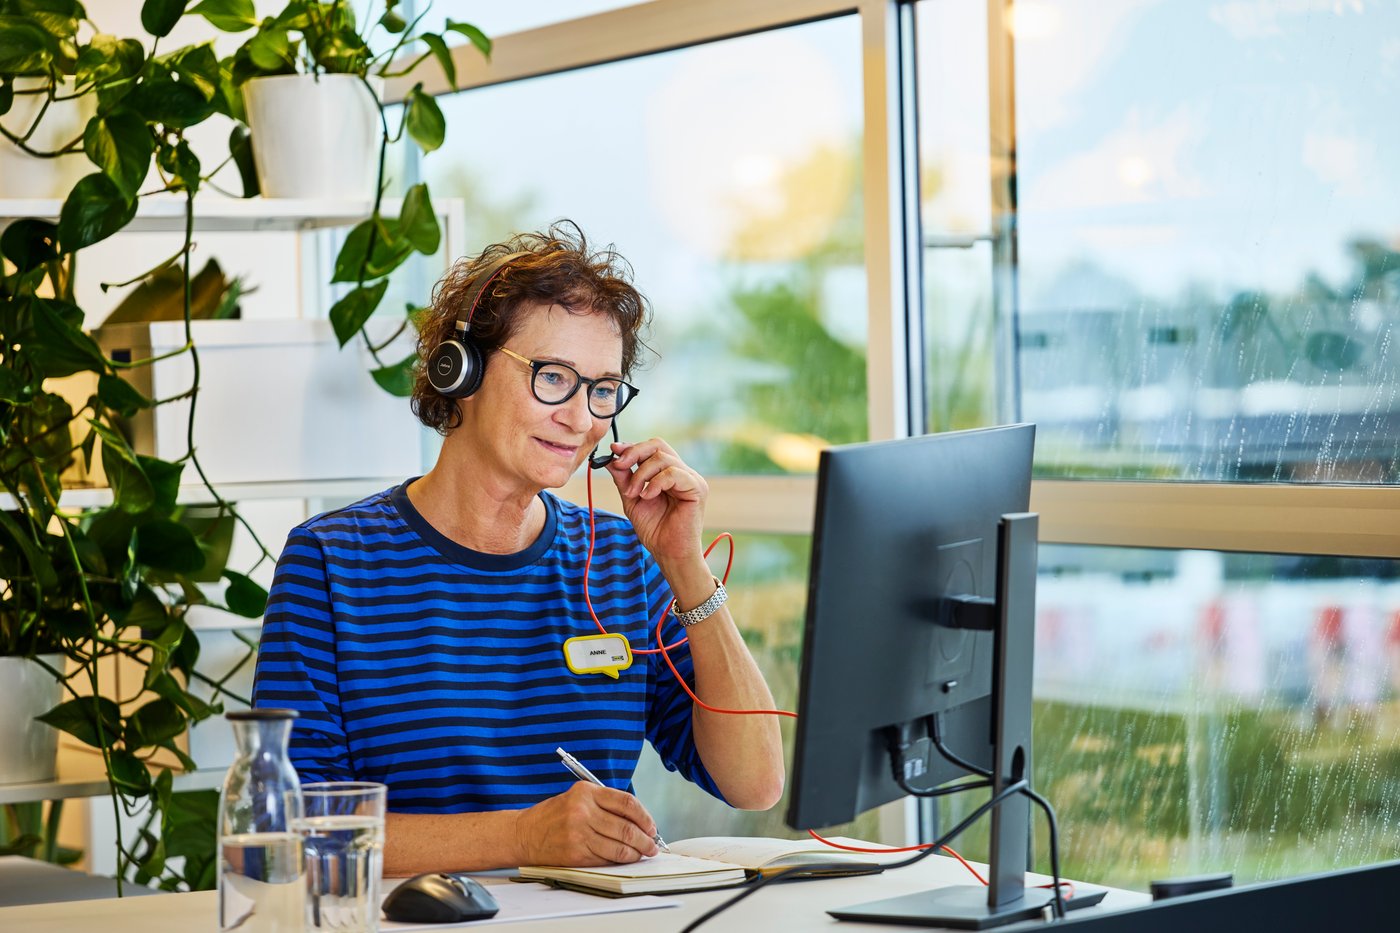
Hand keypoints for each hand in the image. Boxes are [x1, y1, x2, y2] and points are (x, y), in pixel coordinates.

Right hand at [513, 783, 659, 865]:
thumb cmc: (553, 816)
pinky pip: (606, 858)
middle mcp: (583, 810)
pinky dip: (620, 860)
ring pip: (619, 846)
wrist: (524, 834)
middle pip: (626, 827)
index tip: (651, 826)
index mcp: (586, 792)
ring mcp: (579, 833)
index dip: (644, 816)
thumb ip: (604, 804)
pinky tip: (626, 859)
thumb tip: (638, 821)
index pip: (626, 803)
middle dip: (645, 839)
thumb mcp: (577, 798)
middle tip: (652, 845)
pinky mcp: (576, 853)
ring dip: (636, 852)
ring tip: (643, 853)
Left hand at [605, 437, 706, 561]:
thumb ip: (624, 478)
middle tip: (620, 465)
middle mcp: (682, 472)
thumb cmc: (655, 530)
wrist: (669, 553)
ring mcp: (691, 479)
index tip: (614, 450)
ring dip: (641, 474)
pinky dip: (656, 483)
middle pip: (658, 445)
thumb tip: (611, 458)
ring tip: (634, 494)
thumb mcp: (632, 499)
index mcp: (668, 473)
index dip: (632, 447)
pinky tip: (647, 496)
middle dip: (635, 453)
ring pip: (663, 458)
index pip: (652, 449)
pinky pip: (674, 473)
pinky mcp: (697, 488)